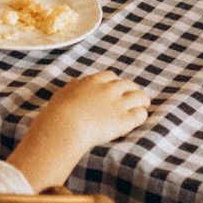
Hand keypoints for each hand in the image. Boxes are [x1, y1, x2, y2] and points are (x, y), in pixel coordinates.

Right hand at [6, 70, 151, 189]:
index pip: (111, 76)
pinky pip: (140, 114)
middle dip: (132, 90)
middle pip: (129, 84)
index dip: (114, 83)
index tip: (114, 89)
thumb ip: (73, 87)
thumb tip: (75, 81)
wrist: (66, 126)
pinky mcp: (124, 120)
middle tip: (133, 97)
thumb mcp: (63, 93)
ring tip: (143, 106)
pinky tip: (138, 119)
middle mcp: (109, 89)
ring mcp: (118, 104)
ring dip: (142, 101)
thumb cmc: (60, 111)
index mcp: (94, 81)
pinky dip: (141, 115)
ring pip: (140, 97)